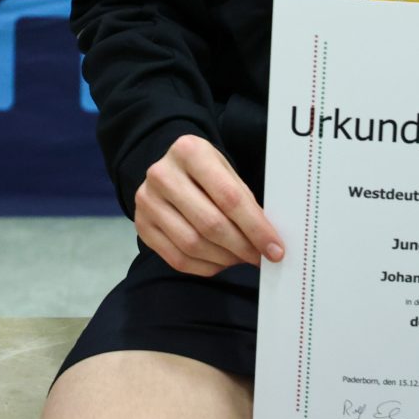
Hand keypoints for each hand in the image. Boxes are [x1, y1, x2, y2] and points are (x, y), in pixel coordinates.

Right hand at [136, 134, 285, 276]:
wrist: (170, 169)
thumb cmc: (206, 172)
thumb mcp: (227, 171)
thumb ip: (244, 201)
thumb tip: (269, 241)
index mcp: (189, 151)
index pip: (229, 197)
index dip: (255, 227)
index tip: (276, 249)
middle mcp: (162, 174)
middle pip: (210, 223)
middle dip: (242, 247)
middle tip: (260, 258)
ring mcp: (147, 201)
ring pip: (193, 244)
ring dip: (225, 259)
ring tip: (241, 258)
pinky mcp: (142, 226)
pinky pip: (177, 259)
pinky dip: (206, 267)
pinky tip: (221, 262)